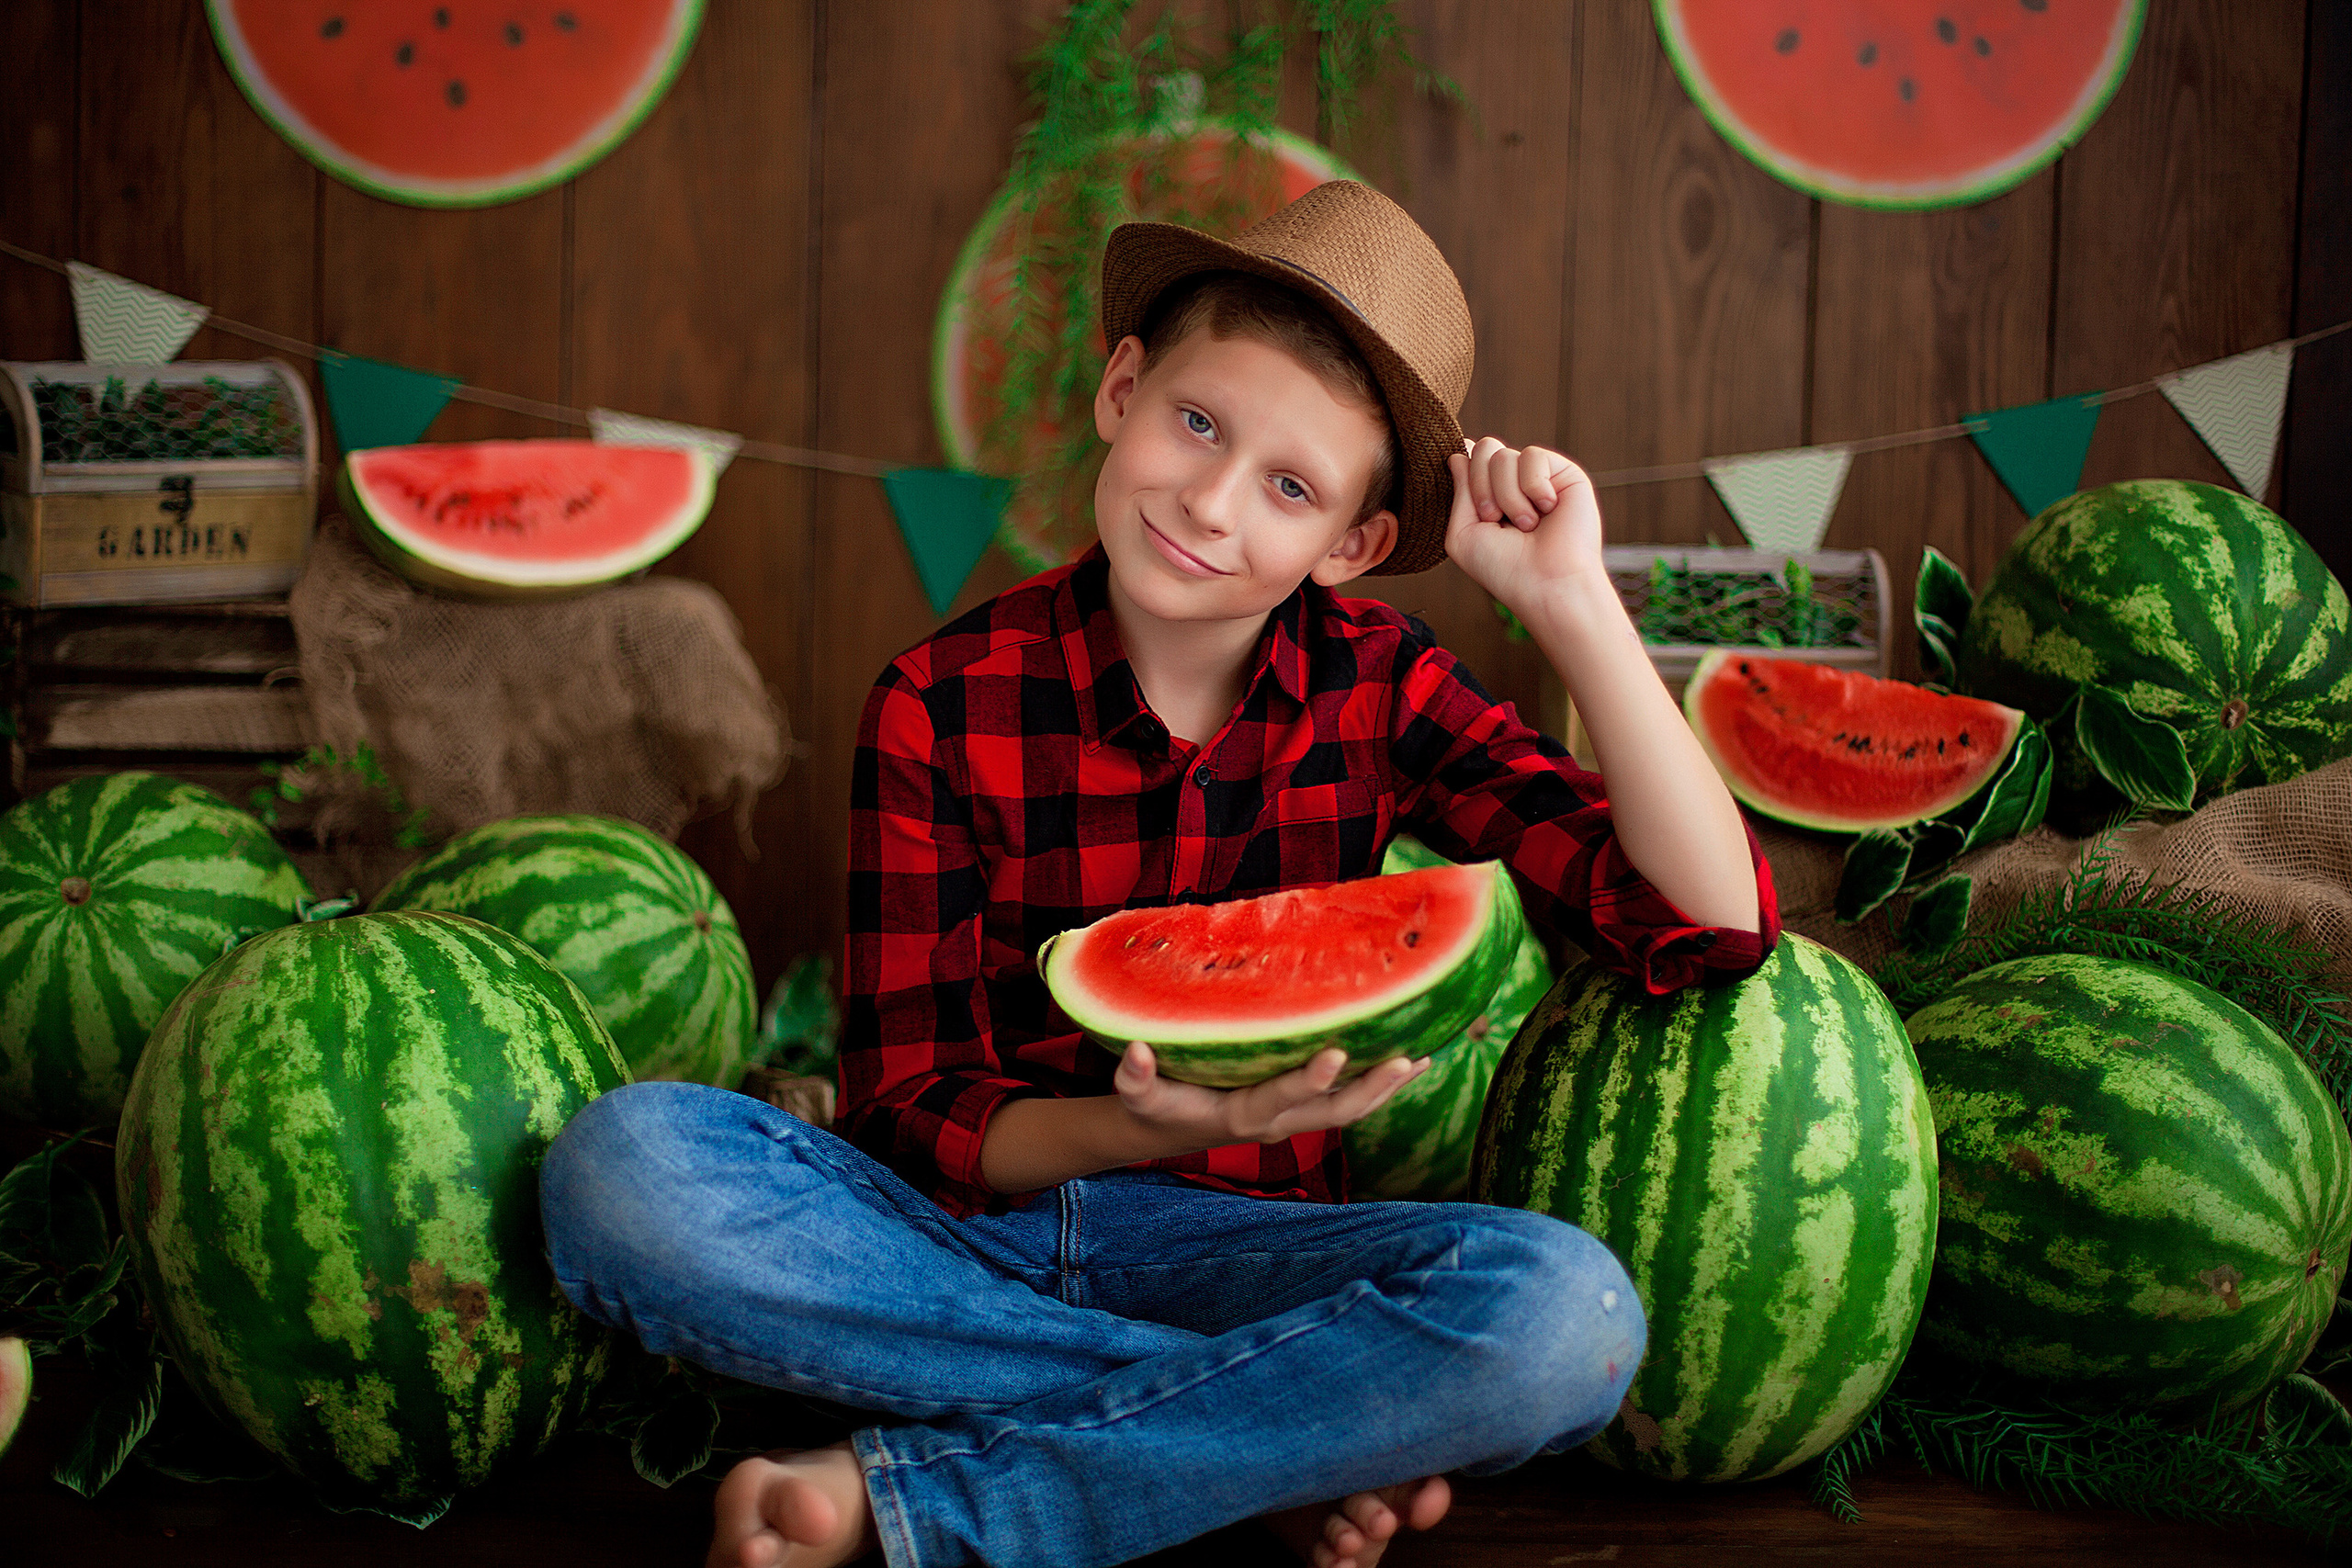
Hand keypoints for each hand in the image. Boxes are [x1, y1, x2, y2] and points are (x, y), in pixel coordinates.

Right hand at [1113, 1043, 1428, 1146]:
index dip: (1308, 1080)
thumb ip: (1135, 1079)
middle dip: (1371, 1089)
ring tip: (1423, 1059)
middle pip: (1335, 1113)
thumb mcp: (1138, 1097)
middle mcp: (1277, 1122)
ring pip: (1351, 1110)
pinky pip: (1349, 1102)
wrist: (1164, 1131)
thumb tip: (1135, 1051)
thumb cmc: (1154, 1108)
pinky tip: (1412, 1061)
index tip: (1337, 1054)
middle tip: (1407, 1061)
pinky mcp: (1302, 1110)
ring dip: (1387, 1089)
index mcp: (1242, 1115)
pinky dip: (1381, 1086)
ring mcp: (1294, 1118)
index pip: (1281, 1098)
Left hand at [1443, 436, 1604, 603]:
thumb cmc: (1504, 568)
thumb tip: (1459, 452)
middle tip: (1495, 520)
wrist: (1546, 583)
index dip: (1465, 465)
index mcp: (1490, 496)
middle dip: (1480, 487)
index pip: (1469, 458)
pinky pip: (1532, 455)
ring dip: (1507, 496)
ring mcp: (1539, 478)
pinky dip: (1533, 487)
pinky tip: (1547, 509)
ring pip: (1503, 455)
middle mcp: (1514, 484)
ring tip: (1526, 525)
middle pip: (1484, 449)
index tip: (1469, 492)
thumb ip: (1459, 492)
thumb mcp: (1463, 534)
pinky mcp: (1565, 473)